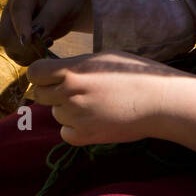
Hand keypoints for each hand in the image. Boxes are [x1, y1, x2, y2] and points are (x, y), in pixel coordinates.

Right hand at [0, 0, 92, 64]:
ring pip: (9, 48)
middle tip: (47, 41)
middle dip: (23, 45)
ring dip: (28, 53)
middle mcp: (12, 11)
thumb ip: (48, 18)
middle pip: (5, 34)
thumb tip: (35, 36)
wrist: (69, 1)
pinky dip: (30, 58)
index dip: (21, 28)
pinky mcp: (18, 39)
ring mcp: (13, 26)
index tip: (27, 41)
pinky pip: (18, 55)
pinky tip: (44, 49)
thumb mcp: (62, 3)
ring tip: (49, 41)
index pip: (17, 12)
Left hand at [26, 51, 192, 145]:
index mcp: (73, 71)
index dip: (41, 74)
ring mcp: (76, 118)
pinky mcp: (86, 137)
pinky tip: (93, 119)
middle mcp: (69, 94)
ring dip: (67, 109)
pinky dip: (74, 128)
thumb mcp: (103, 58)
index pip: (35, 73)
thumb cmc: (136, 73)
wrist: (160, 102)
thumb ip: (76, 65)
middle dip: (52, 91)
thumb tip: (57, 70)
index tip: (51, 75)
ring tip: (94, 104)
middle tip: (75, 90)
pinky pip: (65, 132)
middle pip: (40, 95)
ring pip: (55, 113)